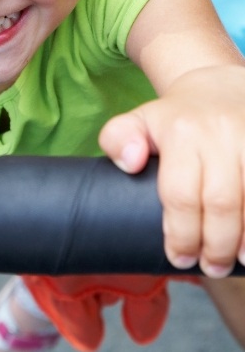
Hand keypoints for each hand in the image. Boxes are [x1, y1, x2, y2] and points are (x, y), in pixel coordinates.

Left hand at [99, 65, 244, 277]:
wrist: (217, 86)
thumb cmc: (174, 118)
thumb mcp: (138, 120)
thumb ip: (117, 139)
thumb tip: (131, 163)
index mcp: (180, 132)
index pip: (180, 194)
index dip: (181, 234)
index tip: (178, 257)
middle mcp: (219, 134)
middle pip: (221, 203)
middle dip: (215, 244)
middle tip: (209, 265)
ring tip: (236, 260)